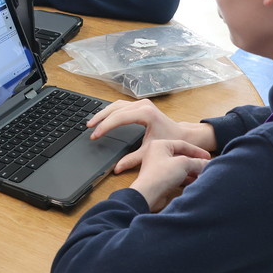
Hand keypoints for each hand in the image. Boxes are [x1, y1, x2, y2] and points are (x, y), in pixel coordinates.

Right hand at [87, 99, 216, 173]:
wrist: (184, 135)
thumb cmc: (170, 141)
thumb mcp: (150, 151)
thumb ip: (132, 160)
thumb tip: (116, 168)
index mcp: (146, 114)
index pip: (119, 118)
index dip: (105, 127)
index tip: (95, 135)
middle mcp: (143, 105)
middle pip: (115, 109)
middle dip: (100, 118)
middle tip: (89, 128)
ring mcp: (142, 103)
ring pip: (116, 105)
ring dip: (104, 113)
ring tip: (93, 122)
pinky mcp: (141, 105)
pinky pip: (121, 105)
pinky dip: (111, 111)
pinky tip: (104, 117)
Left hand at [130, 139, 210, 211]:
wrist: (148, 194)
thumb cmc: (160, 175)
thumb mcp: (183, 164)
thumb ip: (196, 162)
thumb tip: (205, 163)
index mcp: (160, 145)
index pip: (182, 144)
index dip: (196, 151)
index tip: (207, 157)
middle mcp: (157, 154)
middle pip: (181, 156)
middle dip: (194, 162)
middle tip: (206, 166)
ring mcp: (158, 167)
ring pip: (179, 167)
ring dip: (191, 171)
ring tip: (202, 175)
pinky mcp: (160, 178)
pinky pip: (176, 175)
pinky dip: (185, 178)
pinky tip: (195, 181)